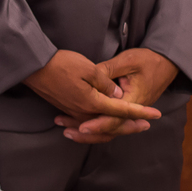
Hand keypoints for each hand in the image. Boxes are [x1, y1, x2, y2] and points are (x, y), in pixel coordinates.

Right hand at [24, 49, 161, 132]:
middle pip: (111, 124)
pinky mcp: (68, 109)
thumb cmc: (62, 64)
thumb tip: (117, 94)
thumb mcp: (88, 68)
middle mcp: (84, 112)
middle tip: (146, 124)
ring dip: (115, 126)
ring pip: (99, 126)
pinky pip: (87, 122)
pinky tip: (102, 121)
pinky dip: (99, 124)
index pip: (121, 110)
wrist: (36, 67)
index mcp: (92, 102)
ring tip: (129, 124)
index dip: (139, 113)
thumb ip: (105, 83)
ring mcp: (75, 112)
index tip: (155, 115)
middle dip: (130, 125)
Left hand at [54, 48, 177, 143]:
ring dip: (89, 132)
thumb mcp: (128, 60)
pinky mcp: (125, 109)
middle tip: (66, 131)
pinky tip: (79, 123)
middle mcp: (131, 111)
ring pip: (108, 129)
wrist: (166, 63)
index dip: (97, 123)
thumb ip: (108, 70)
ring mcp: (129, 112)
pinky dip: (95, 125)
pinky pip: (110, 122)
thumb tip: (90, 79)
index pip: (113, 118)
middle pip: (108, 129)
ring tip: (67, 130)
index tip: (81, 126)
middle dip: (87, 133)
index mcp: (133, 100)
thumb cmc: (148, 59)